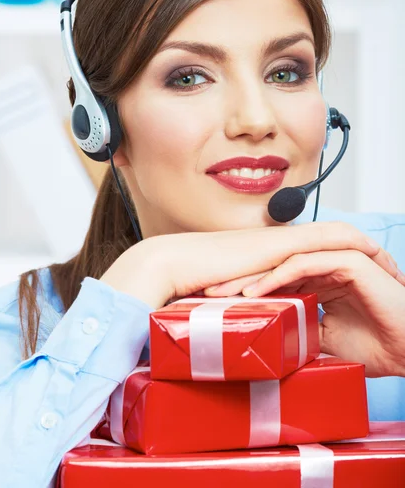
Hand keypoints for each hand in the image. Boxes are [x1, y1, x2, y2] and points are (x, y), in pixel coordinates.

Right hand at [98, 220, 395, 308]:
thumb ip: (253, 302)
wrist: (176, 265)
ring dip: (373, 250)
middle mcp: (285, 242)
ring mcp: (286, 239)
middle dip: (374, 256)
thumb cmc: (198, 285)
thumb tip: (259, 324)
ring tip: (394, 270)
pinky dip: (359, 246)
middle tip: (396, 276)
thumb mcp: (236, 296)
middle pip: (342, 238)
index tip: (370, 285)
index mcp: (276, 254)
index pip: (324, 252)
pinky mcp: (285, 243)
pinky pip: (334, 237)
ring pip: (344, 234)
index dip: (351, 263)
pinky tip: (376, 259)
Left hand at [204, 245, 404, 377]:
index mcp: (317, 281)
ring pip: (282, 262)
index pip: (273, 280)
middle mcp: (322, 267)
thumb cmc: (376, 346)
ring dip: (252, 277)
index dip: (244, 291)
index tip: (216, 305)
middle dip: (238, 280)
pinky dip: (279, 276)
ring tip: (224, 294)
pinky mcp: (347, 261)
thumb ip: (296, 333)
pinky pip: (304, 264)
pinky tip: (257, 291)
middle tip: (207, 293)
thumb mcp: (322, 342)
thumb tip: (264, 346)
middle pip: (272, 267)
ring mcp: (335, 260)